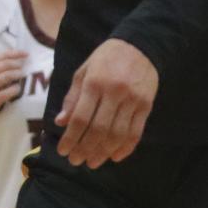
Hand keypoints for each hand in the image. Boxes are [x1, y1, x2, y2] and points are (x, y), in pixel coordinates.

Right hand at [0, 50, 26, 121]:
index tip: (26, 54)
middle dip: (17, 64)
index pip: (2, 56)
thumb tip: (14, 60)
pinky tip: (17, 89)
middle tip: (23, 66)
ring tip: (21, 75)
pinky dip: (15, 89)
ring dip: (17, 75)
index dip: (16, 53)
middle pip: (5, 65)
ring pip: (6, 77)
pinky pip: (7, 93)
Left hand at [54, 38, 154, 167]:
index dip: (71, 138)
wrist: (140, 45)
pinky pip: (136, 132)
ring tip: (93, 162)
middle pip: (98, 129)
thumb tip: (61, 122)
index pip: (80, 117)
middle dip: (85, 149)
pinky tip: (114, 156)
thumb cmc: (107, 58)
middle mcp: (114, 93)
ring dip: (103, 152)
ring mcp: (132, 100)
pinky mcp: (146, 105)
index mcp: (94, 83)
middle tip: (76, 162)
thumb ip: (72, 96)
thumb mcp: (84, 71)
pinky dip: (125, 148)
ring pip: (117, 134)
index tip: (63, 152)